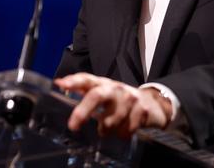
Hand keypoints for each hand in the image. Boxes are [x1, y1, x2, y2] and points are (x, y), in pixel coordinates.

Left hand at [54, 73, 171, 138]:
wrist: (153, 104)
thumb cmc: (121, 100)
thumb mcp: (104, 93)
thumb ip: (84, 90)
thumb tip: (60, 84)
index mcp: (104, 84)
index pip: (87, 79)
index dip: (74, 81)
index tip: (61, 84)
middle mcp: (115, 88)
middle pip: (97, 96)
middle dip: (83, 110)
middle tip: (73, 125)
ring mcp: (130, 98)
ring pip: (110, 121)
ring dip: (107, 130)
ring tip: (110, 127)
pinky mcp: (142, 110)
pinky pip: (126, 130)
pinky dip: (122, 134)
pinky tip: (126, 127)